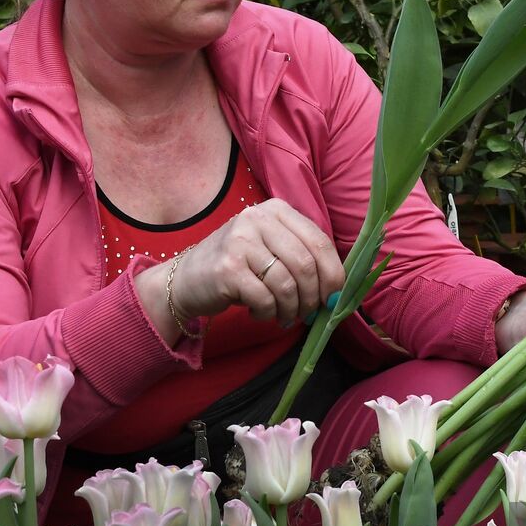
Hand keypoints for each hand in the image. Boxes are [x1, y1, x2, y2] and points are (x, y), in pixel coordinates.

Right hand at [172, 198, 344, 326]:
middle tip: (308, 313)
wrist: (187, 279)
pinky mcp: (227, 268)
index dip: (333, 274)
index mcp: (277, 210)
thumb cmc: (239, 267)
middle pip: (306, 264)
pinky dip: (269, 313)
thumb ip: (303, 258)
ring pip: (287, 284)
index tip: (334, 297)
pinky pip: (265, 299)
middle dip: (313, 297)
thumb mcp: (272, 248)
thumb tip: (338, 290)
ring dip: (291, 309)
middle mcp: (257, 218)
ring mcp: (240, 241)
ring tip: (283, 316)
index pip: (319, 241)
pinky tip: (260, 312)